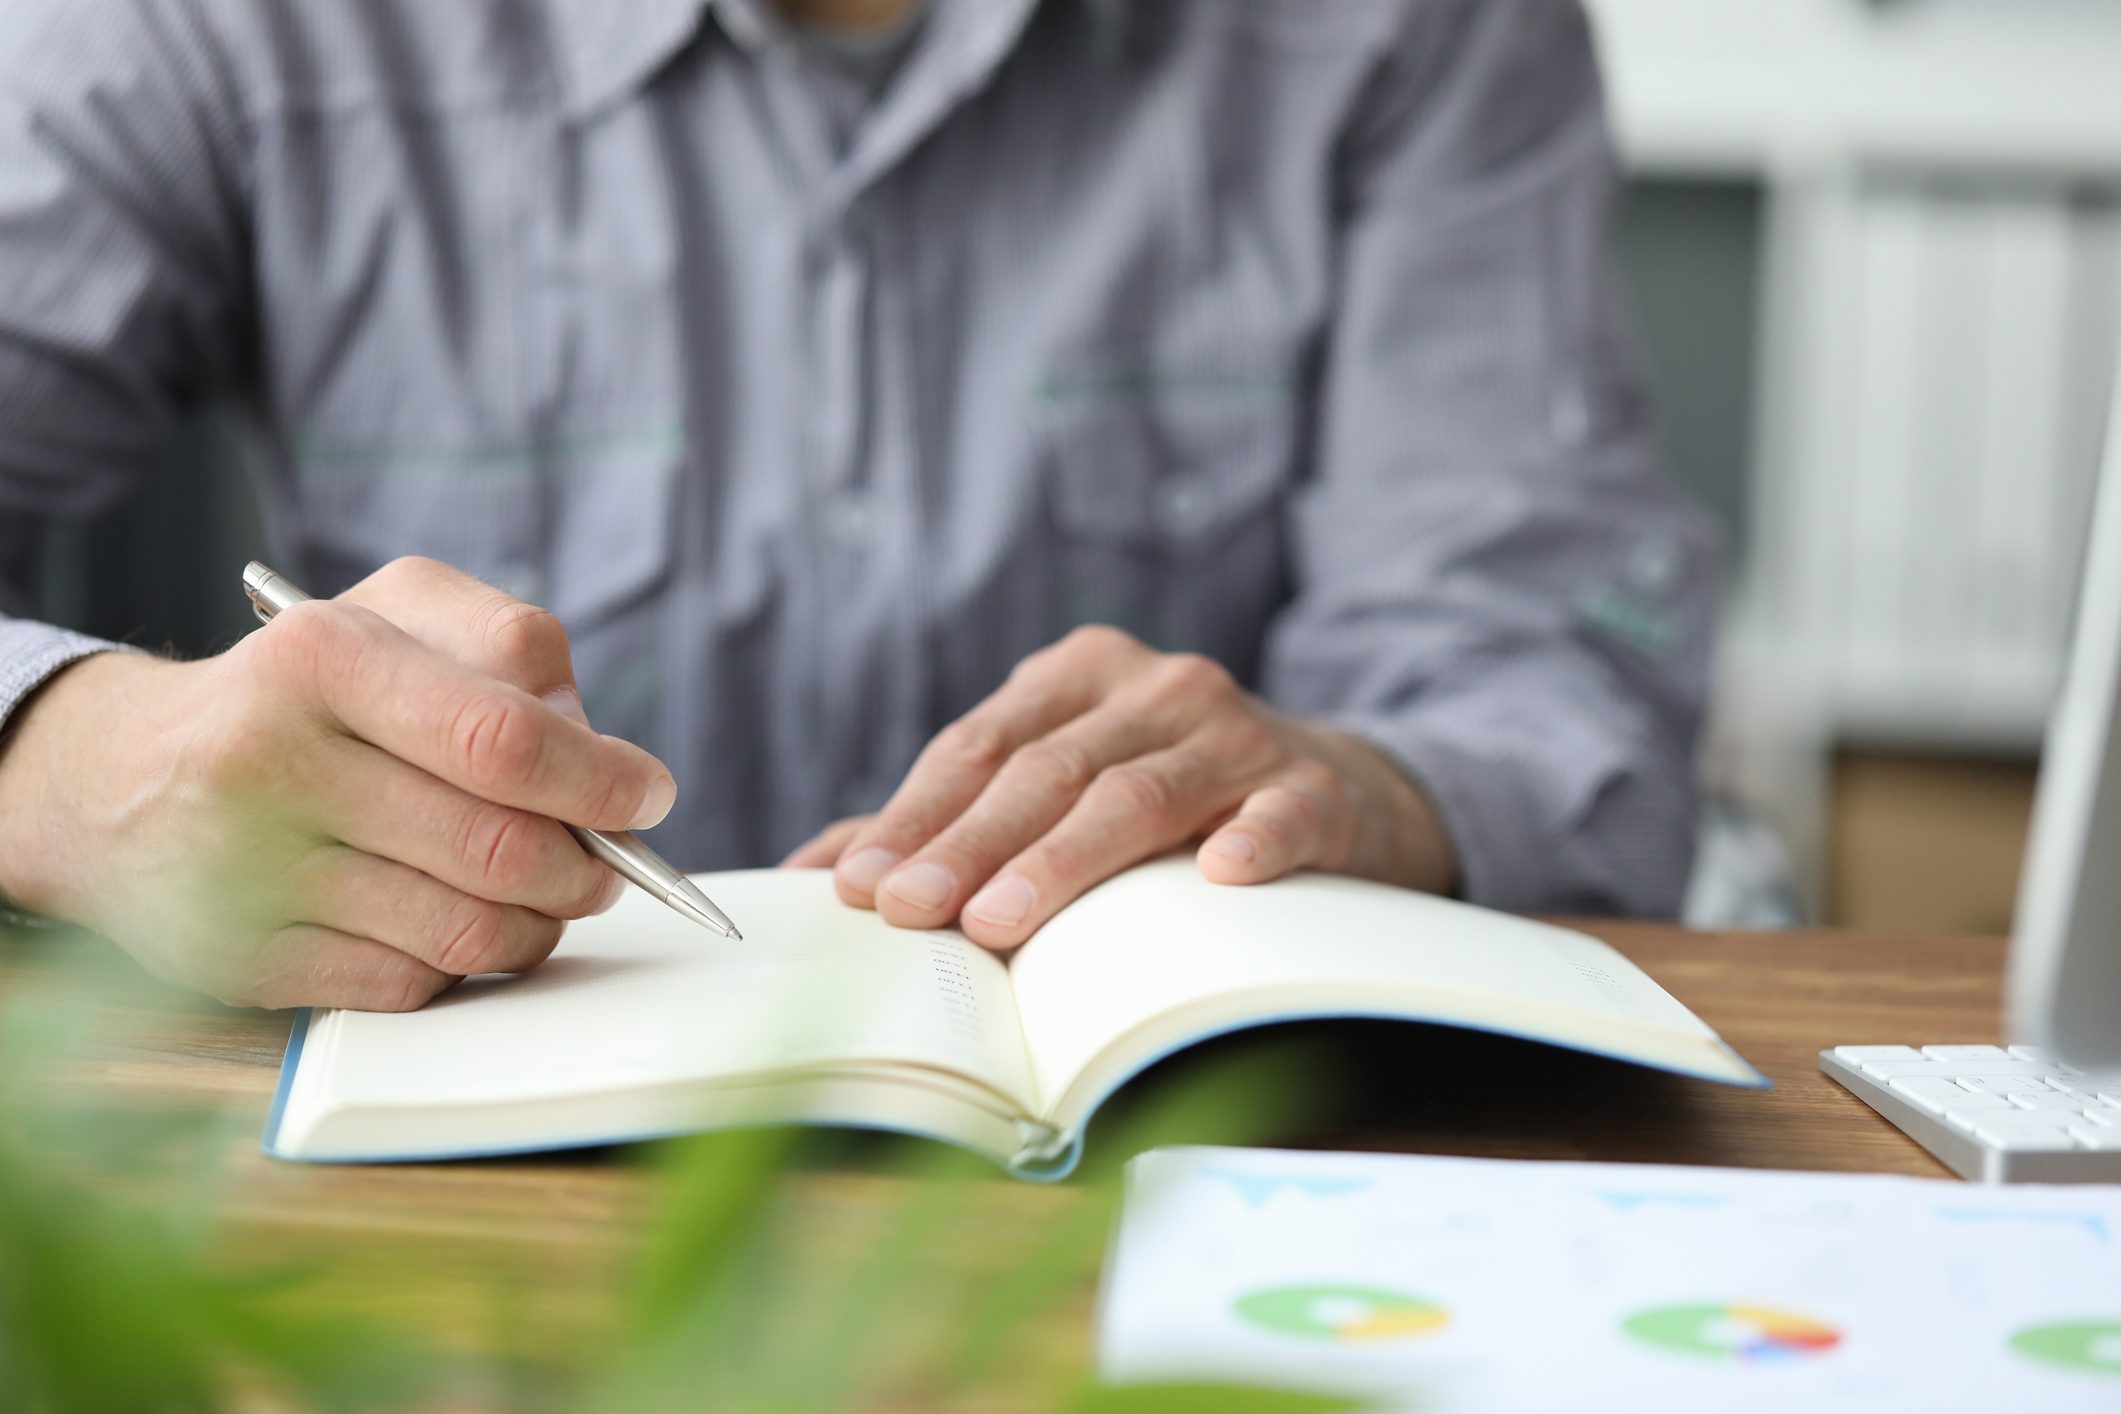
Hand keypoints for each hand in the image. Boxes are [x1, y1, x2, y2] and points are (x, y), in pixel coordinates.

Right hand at [0, 557, 675, 1009]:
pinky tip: (450, 923)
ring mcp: (245, 874)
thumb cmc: (300, 691)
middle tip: (606, 865)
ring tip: (544, 896)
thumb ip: (509, 649)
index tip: (647, 797)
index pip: (504, 740)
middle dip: (585, 867)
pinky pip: (408, 986)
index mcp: (320, 657)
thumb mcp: (394, 617)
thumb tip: (598, 745)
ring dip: (538, 925)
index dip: (600, 782)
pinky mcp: (238, 962)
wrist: (117, 778)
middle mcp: (268, 763)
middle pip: (500, 849)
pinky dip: (458, 964)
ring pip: (466, 931)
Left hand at [783, 626, 1455, 948]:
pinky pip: (1280, 812)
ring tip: (997, 923)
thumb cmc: (1168, 793)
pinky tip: (1220, 873)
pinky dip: (1252, 838)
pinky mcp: (1315, 789)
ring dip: (1063, 861)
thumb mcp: (1061, 781)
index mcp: (1082, 673)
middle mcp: (1158, 687)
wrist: (1335, 788)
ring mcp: (1240, 734)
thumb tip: (816, 873)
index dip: (916, 815)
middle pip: (1046, 771)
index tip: (858, 887)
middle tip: (908, 912)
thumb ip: (946, 819)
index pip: (980, 745)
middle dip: (968, 845)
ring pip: (1139, 795)